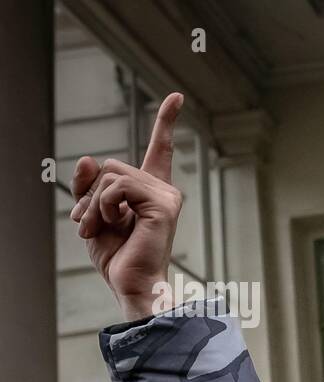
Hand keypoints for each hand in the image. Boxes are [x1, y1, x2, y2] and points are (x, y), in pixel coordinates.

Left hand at [70, 93, 184, 321]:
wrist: (131, 283)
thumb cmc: (116, 255)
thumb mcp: (92, 214)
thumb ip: (90, 186)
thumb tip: (90, 157)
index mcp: (151, 191)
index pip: (160, 150)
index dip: (166, 122)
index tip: (177, 97)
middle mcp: (164, 190)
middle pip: (112, 165)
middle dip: (90, 193)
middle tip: (87, 224)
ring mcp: (166, 197)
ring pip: (111, 175)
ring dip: (93, 203)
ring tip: (95, 228)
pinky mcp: (162, 206)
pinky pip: (118, 187)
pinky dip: (104, 205)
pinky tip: (113, 224)